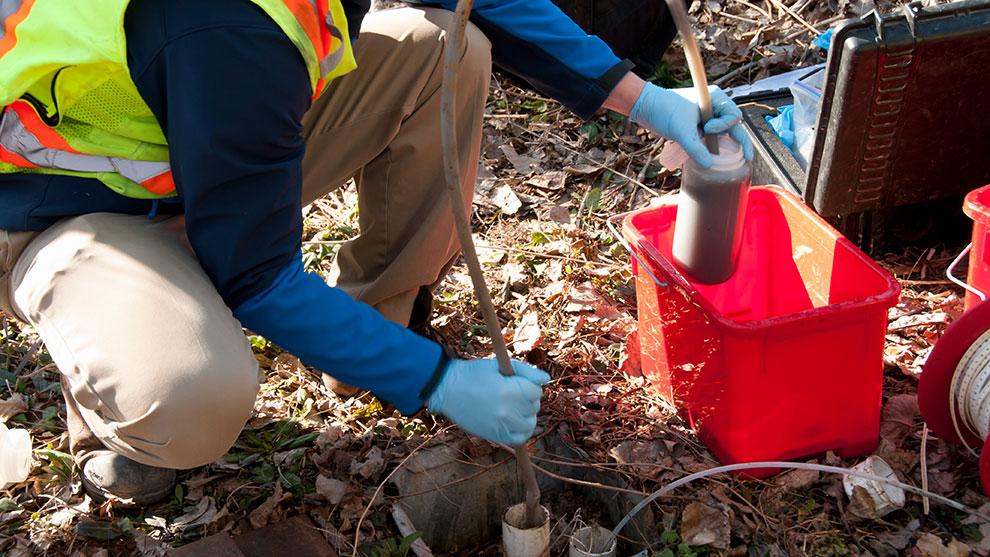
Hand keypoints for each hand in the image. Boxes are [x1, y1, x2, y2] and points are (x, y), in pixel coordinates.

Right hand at [427, 358, 550, 445]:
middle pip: (534, 406)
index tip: (517, 382)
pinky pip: (519, 438)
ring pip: (530, 424)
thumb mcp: (499, 365)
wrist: (447, 389)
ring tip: (514, 407)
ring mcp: (500, 425)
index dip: (529, 384)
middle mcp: (506, 410)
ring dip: (526, 415)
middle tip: (512, 392)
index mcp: (508, 390)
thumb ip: (526, 371)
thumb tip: (547, 378)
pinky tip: (514, 421)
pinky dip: (521, 430)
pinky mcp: (494, 435)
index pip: (536, 391)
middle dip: (527, 398)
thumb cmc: (474, 373)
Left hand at [630, 83, 753, 167]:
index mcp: (714, 99)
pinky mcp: (697, 126)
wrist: (645, 107)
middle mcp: (713, 107)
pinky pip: (711, 138)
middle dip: (738, 141)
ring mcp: (706, 117)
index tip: (707, 128)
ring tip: (732, 162)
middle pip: (733, 126)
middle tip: (747, 159)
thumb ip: (695, 148)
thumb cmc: (664, 109)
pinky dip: (712, 147)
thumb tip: (708, 165)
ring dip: (723, 146)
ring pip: (722, 134)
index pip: (733, 115)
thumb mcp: (681, 130)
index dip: (724, 126)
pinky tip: (713, 158)